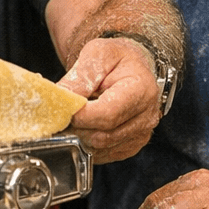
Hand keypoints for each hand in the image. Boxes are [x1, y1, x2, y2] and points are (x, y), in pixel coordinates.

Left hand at [58, 36, 159, 163]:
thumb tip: (62, 99)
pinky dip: (87, 143)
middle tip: (62, 112)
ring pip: (99, 148)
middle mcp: (146, 116)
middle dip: (76, 126)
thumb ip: (80, 76)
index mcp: (141, 90)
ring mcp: (140, 135)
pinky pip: (101, 154)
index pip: (108, 114)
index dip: (81, 115)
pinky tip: (85, 125)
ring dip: (79, 135)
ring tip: (75, 116)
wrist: (133, 68)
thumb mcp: (98, 54)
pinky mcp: (131, 147)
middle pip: (102, 135)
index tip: (63, 108)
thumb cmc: (118, 59)